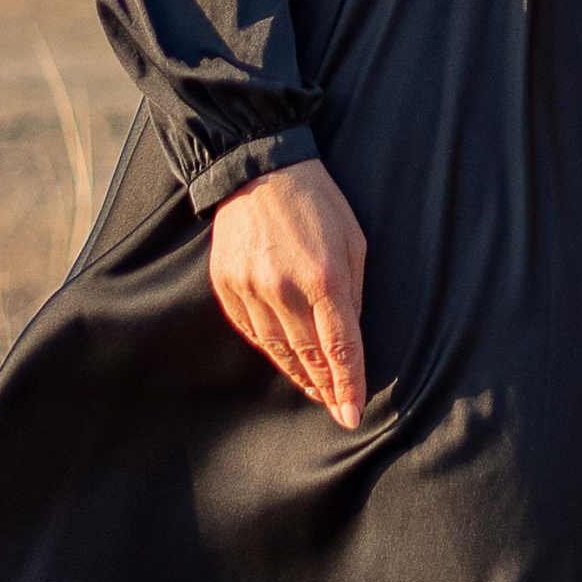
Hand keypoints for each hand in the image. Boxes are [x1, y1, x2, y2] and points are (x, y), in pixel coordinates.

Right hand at [207, 158, 367, 427]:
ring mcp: (251, 289)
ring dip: (298, 375)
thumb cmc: (316, 199)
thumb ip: (353, 290)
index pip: (340, 348)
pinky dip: (269, 349)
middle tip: (336, 408)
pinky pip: (251, 332)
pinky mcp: (227, 287)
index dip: (348, 386)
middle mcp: (285, 289)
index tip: (352, 415)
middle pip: (308, 357)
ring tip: (314, 390)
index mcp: (324, 276)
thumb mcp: (353, 238)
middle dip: (325, 388)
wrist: (258, 166)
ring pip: (277, 351)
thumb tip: (350, 337)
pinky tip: (284, 358)